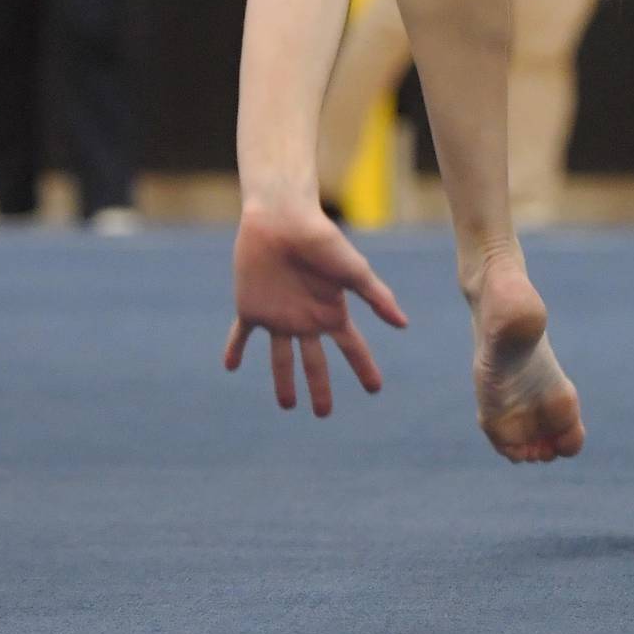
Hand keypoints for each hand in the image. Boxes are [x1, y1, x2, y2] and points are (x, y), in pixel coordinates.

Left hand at [224, 202, 407, 415]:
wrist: (282, 219)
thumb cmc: (322, 241)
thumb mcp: (353, 271)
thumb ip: (376, 297)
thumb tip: (402, 324)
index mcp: (332, 313)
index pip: (352, 349)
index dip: (364, 369)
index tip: (374, 390)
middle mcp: (306, 319)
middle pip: (315, 363)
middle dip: (320, 388)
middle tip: (323, 414)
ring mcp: (278, 316)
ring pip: (281, 358)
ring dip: (283, 382)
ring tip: (287, 406)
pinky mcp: (251, 307)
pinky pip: (242, 335)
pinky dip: (236, 349)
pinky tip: (230, 366)